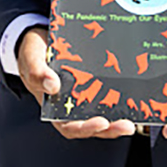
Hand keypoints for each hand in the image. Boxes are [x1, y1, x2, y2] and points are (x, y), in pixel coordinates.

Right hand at [17, 27, 134, 139]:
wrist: (39, 37)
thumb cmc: (32, 54)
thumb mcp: (31, 60)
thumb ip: (38, 72)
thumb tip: (53, 85)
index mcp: (54, 107)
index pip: (70, 126)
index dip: (86, 128)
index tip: (101, 123)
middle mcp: (71, 105)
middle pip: (92, 123)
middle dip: (110, 128)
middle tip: (126, 126)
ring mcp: (84, 95)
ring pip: (103, 111)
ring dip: (118, 117)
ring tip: (135, 116)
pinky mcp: (93, 82)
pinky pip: (107, 92)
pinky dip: (120, 97)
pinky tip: (133, 94)